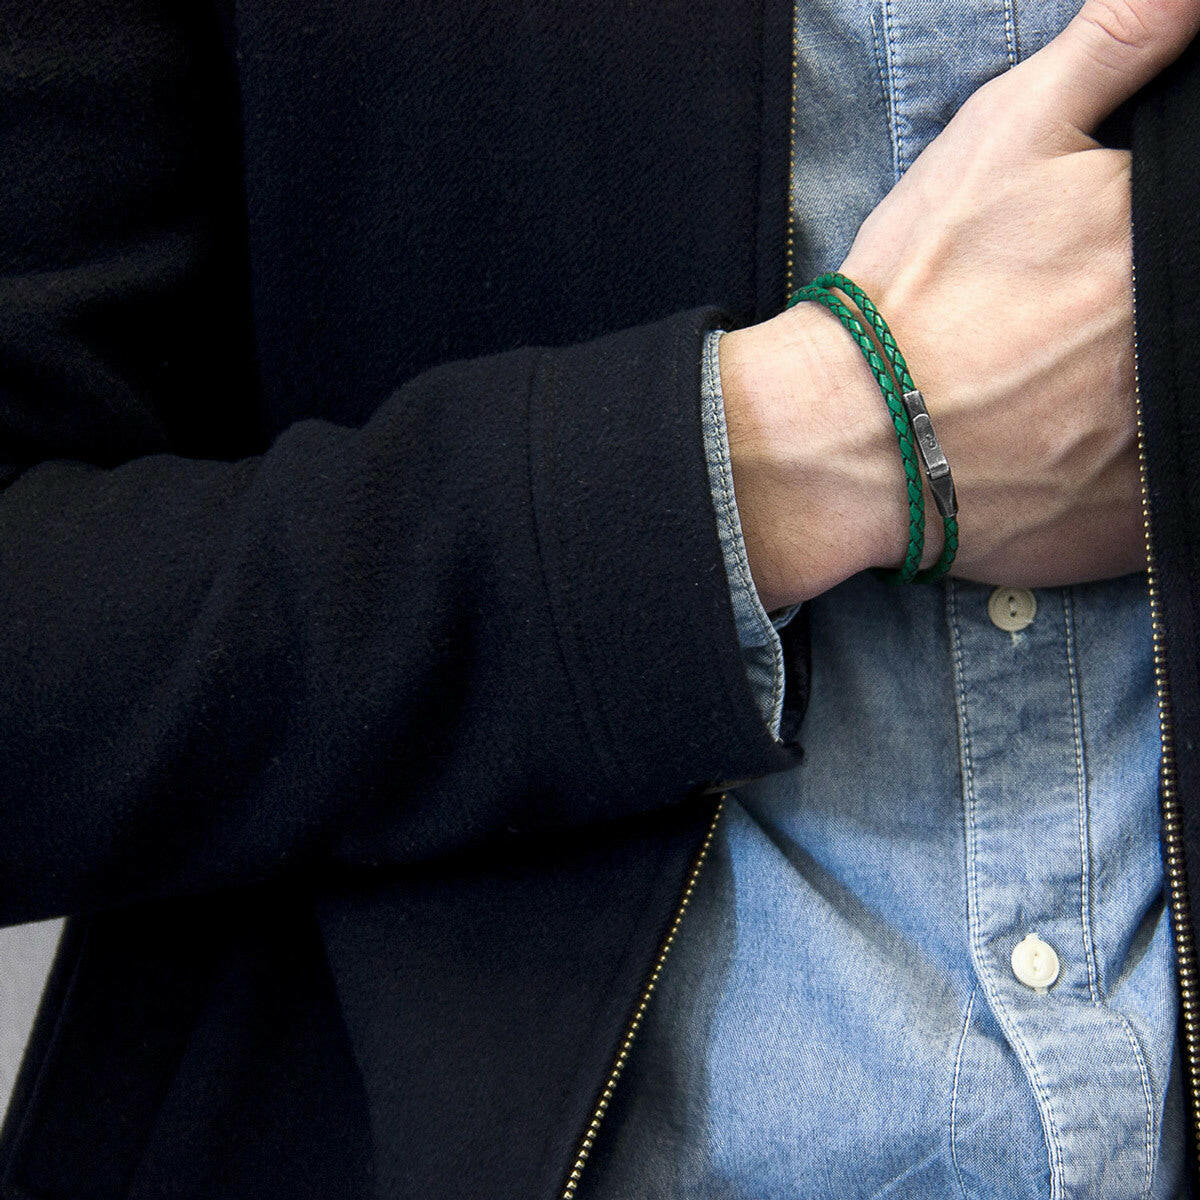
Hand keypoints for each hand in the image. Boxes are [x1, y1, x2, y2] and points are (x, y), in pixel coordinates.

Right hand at [722, 0, 1199, 609]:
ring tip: (1055, 391)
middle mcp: (1176, 353)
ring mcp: (1166, 449)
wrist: (840, 436)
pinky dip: (1124, 476)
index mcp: (1163, 249)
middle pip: (1190, 331)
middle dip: (1143, 328)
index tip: (1108, 275)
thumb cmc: (914, 292)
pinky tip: (1061, 452)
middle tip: (1061, 335)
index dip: (1167, 260)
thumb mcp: (1005, 138)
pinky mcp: (1133, 527)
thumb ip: (1116, 47)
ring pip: (1180, 412)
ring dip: (1134, 400)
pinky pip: (1163, 498)